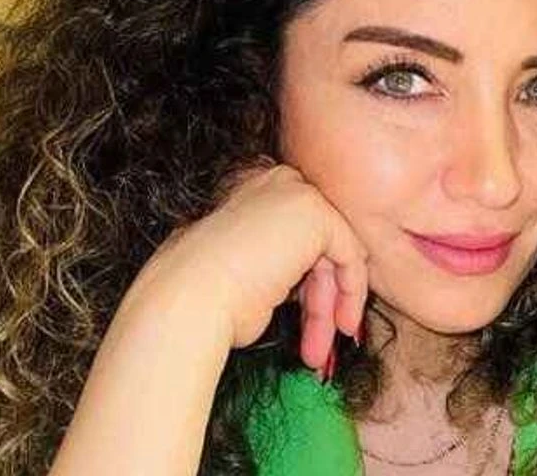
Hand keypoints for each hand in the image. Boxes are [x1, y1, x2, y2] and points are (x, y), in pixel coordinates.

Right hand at [134, 161, 368, 377]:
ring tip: (321, 352)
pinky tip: (342, 325)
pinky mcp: (316, 213)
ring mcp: (295, 194)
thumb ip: (277, 265)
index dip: (306, 284)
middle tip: (319, 345)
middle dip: (320, 302)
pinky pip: (350, 254)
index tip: (310, 320)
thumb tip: (306, 287)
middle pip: (316, 247)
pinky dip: (350, 292)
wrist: (186, 300)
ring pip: (334, 255)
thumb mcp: (245, 273)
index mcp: (249, 191)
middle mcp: (273, 185)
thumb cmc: (202, 299)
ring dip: (329, 308)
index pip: (295, 238)